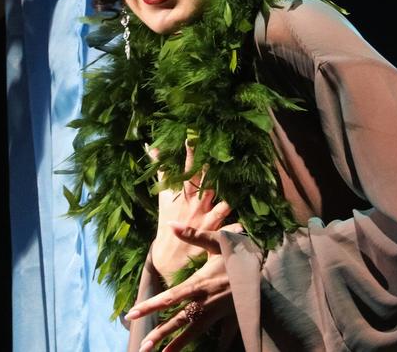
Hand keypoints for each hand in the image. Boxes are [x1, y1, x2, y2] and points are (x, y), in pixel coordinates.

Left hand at [128, 222, 244, 351]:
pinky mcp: (230, 317)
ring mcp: (218, 312)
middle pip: (179, 320)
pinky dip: (212, 344)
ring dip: (177, 343)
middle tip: (143, 346)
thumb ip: (193, 235)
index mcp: (200, 283)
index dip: (150, 306)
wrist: (270, 270)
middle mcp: (207, 301)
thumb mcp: (218, 241)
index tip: (133, 314)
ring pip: (194, 331)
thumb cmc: (242, 253)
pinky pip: (219, 335)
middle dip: (160, 333)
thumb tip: (170, 224)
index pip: (170, 297)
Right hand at [148, 141, 230, 282]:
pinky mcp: (211, 234)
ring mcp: (203, 218)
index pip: (183, 171)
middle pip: (199, 179)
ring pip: (216, 200)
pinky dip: (233, 226)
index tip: (191, 135)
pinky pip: (225, 227)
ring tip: (238, 180)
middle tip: (211, 148)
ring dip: (226, 193)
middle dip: (204, 164)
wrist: (167, 260)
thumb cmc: (168, 225)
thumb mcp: (163, 198)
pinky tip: (242, 223)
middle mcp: (192, 204)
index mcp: (181, 195)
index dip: (188, 154)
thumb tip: (153, 148)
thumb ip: (162, 174)